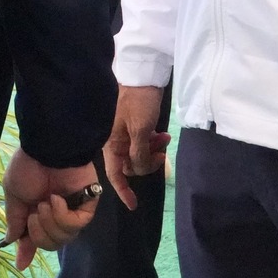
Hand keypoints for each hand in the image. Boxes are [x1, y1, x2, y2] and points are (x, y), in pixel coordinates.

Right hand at [1, 148, 103, 269]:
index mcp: (37, 211)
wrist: (46, 150)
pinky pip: (75, 225)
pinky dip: (63, 215)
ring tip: (46, 202)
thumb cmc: (28, 168)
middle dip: (39, 233)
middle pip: (50, 244)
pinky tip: (57, 200)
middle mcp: (55, 214)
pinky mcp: (87, 206)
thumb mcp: (14, 196)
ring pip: (63, 238)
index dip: (28, 250)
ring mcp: (72, 211)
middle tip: (34, 213)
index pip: (35, 239)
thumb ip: (15, 221)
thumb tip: (10, 242)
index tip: (21, 263)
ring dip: (50, 222)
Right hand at [104, 84, 169, 211]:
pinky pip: (143, 141)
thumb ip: (138, 154)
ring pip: (139, 153)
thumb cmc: (138, 101)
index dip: (123, 191)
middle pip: (131, 165)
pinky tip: (163, 133)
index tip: (133, 205)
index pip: (115, 174)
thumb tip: (138, 170)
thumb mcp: (140, 130)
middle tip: (162, 152)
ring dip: (153, 150)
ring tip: (165, 137)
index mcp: (111, 143)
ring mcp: (124, 133)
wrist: (142, 73)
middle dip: (147, 162)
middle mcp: (115, 141)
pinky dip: (153, 141)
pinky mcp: (134, 125)